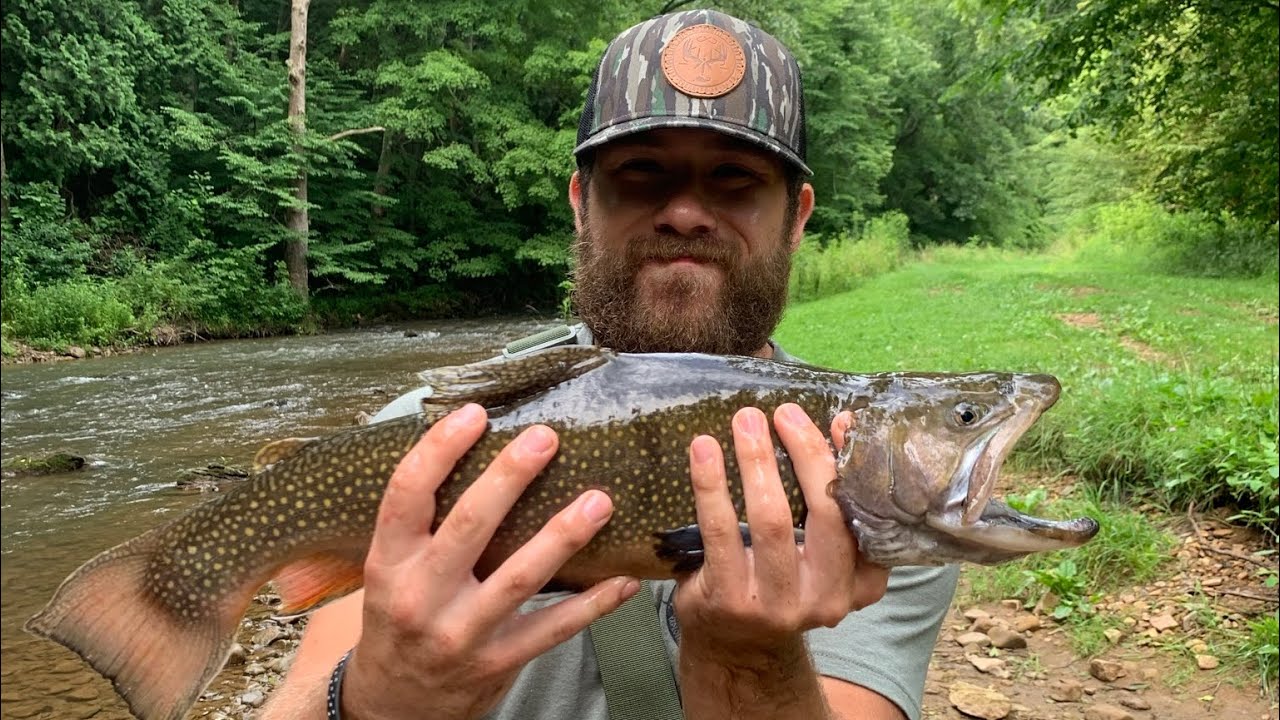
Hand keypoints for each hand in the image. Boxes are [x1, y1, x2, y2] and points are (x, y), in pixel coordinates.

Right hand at [341, 403, 639, 719]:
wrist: (392, 706)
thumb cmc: (398, 621)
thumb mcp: (389, 572)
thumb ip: (422, 525)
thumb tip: (467, 447)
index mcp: (389, 564)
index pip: (407, 495)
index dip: (440, 449)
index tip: (476, 414)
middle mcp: (421, 597)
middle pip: (469, 526)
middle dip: (509, 477)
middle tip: (546, 438)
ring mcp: (461, 633)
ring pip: (519, 577)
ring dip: (563, 536)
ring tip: (600, 501)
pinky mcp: (497, 662)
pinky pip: (553, 629)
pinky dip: (593, 605)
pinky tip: (624, 580)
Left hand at [673, 404, 889, 655]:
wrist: (737, 649)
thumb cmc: (780, 582)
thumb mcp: (820, 553)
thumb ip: (834, 498)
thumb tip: (842, 423)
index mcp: (859, 583)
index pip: (863, 513)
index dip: (849, 464)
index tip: (838, 420)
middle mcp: (827, 599)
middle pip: (824, 513)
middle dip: (804, 454)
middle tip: (781, 412)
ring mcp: (777, 605)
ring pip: (771, 520)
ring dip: (756, 462)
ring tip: (744, 420)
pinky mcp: (730, 601)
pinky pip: (720, 532)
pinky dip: (711, 485)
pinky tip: (703, 450)